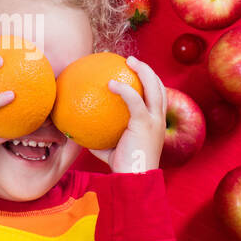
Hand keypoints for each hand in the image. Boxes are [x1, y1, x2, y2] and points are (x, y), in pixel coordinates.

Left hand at [90, 56, 165, 173]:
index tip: (135, 72)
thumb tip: (81, 131)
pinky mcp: (146, 123)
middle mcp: (158, 119)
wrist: (135, 180)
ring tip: (129, 61)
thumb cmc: (123, 168)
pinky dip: (125, 89)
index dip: (149, 82)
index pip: (157, 97)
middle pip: (159, 87)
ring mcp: (155, 120)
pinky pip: (135, 100)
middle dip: (148, 70)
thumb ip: (101, 139)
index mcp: (154, 124)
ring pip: (154, 87)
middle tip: (131, 61)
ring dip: (143, 71)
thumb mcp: (111, 150)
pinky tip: (111, 83)